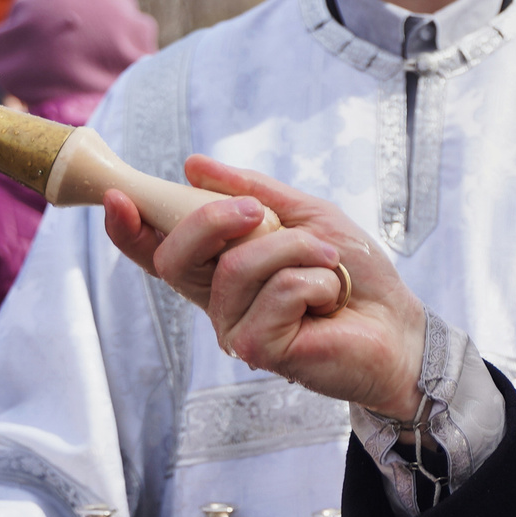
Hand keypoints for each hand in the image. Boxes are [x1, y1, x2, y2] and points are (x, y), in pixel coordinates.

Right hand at [100, 156, 429, 414]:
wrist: (399, 323)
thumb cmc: (353, 274)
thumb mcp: (305, 215)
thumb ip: (252, 191)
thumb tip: (193, 165)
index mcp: (220, 270)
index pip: (159, 251)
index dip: (128, 228)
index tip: (116, 197)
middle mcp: (217, 302)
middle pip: (174, 257)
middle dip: (211, 220)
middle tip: (255, 211)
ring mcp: (235, 330)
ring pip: (236, 269)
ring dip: (293, 250)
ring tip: (326, 263)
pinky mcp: (260, 351)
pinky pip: (275, 294)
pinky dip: (312, 281)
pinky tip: (329, 298)